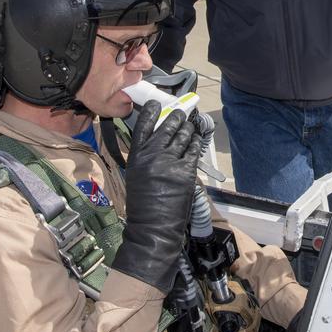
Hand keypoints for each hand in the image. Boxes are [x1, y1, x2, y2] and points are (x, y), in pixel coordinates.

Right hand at [112, 101, 201, 291]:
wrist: (152, 228)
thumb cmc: (142, 205)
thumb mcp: (136, 174)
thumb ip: (145, 155)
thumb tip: (158, 138)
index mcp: (136, 156)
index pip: (144, 125)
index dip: (152, 110)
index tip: (157, 104)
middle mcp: (153, 155)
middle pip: (168, 125)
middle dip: (177, 117)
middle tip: (181, 115)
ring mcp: (170, 162)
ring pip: (183, 135)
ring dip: (188, 128)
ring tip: (189, 126)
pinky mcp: (186, 171)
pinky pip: (194, 149)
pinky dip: (196, 142)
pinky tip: (196, 140)